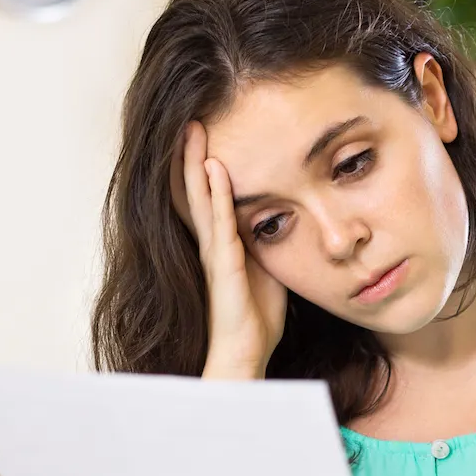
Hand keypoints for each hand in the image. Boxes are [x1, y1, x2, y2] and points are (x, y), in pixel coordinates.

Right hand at [171, 122, 286, 378]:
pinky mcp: (223, 266)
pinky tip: (215, 171)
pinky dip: (218, 196)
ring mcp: (215, 254)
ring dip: (197, 165)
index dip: (204, 168)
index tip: (204, 135)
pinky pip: (220, 224)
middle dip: (192, 155)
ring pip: (202, 200)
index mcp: (223, 246)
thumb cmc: (256, 319)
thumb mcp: (269, 271)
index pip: (210, 198)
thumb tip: (286, 221)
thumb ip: (269, 246)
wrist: (245, 354)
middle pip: (198, 191)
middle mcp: (212, 245)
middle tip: (189, 120)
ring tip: (193, 132)